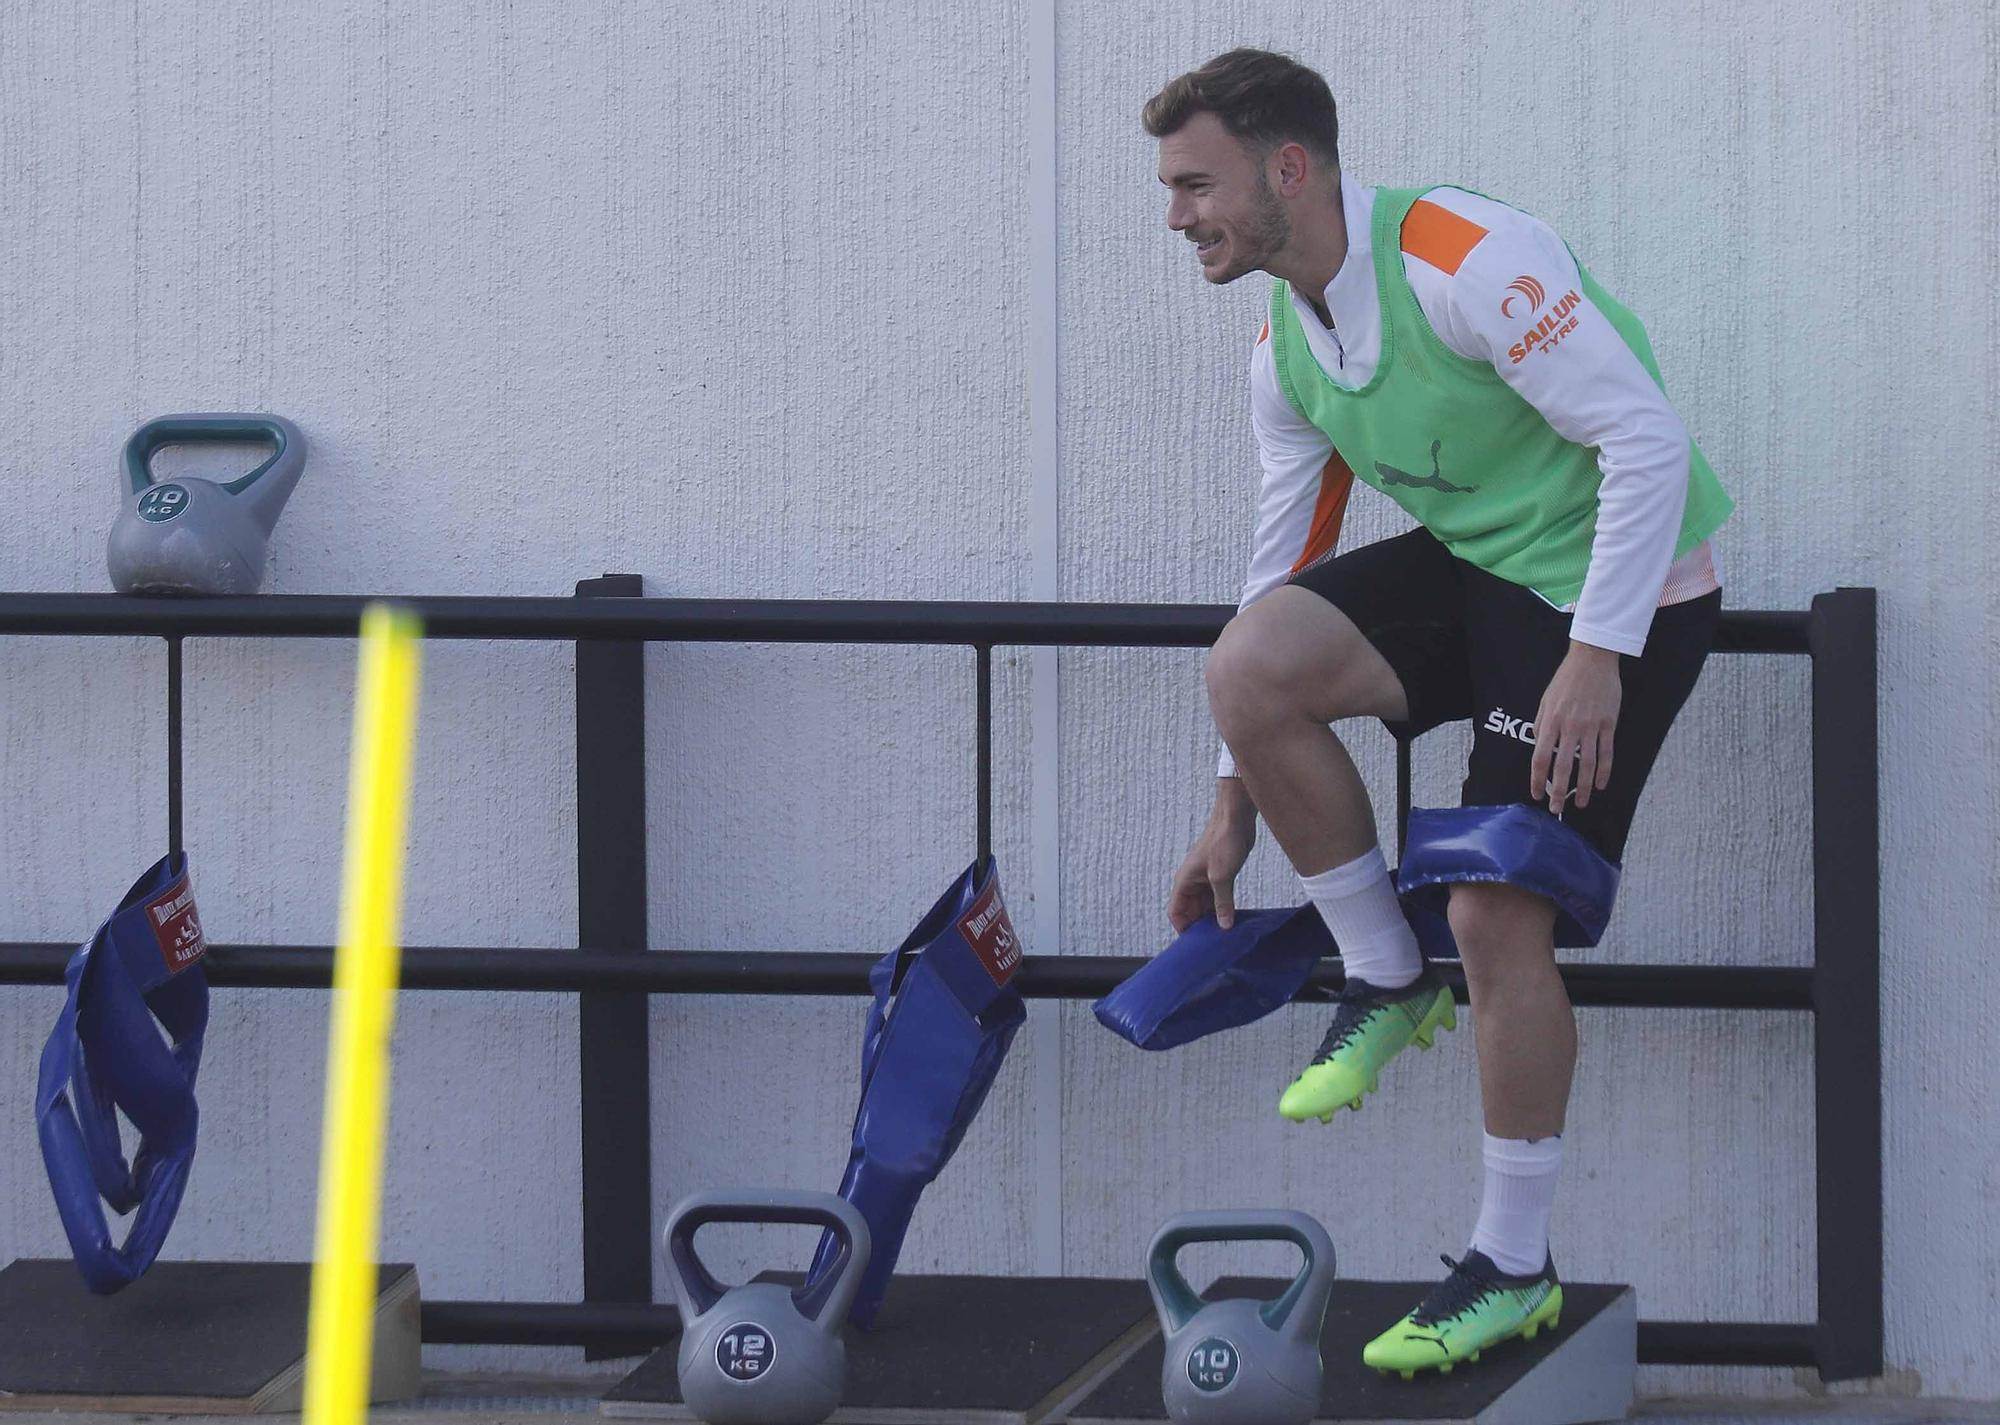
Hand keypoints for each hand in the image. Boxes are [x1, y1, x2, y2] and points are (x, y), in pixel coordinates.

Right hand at [1167, 784, 1256, 931]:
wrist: (1236, 820)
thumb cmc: (1223, 842)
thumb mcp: (1222, 877)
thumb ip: (1222, 903)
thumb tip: (1224, 926)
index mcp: (1184, 881)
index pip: (1176, 912)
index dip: (1183, 928)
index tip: (1196, 943)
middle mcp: (1192, 883)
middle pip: (1191, 912)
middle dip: (1200, 926)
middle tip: (1215, 942)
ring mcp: (1206, 880)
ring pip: (1205, 906)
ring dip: (1214, 918)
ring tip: (1225, 934)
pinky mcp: (1220, 876)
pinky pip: (1218, 899)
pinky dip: (1223, 909)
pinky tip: (1232, 919)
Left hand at [1530, 642, 1621, 813]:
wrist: (1592, 660)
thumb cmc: (1565, 680)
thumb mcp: (1545, 700)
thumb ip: (1541, 725)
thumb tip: (1538, 746)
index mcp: (1550, 722)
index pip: (1540, 758)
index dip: (1537, 779)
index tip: (1536, 794)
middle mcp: (1570, 727)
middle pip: (1563, 766)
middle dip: (1559, 791)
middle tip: (1556, 808)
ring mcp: (1591, 726)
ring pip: (1587, 764)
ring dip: (1583, 787)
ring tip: (1581, 803)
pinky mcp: (1609, 723)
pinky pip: (1607, 752)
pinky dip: (1604, 771)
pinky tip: (1600, 784)